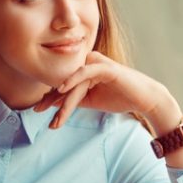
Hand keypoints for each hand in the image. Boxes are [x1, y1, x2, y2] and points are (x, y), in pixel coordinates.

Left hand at [34, 51, 172, 129]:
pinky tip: (62, 89)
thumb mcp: (91, 101)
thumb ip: (74, 99)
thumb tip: (53, 102)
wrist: (145, 99)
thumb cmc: (120, 98)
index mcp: (85, 70)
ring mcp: (97, 63)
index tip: (37, 109)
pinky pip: (85, 72)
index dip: (50, 97)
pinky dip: (73, 79)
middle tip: (37, 111)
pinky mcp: (105, 67)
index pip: (64, 84)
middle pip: (65, 82)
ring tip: (56, 118)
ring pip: (74, 83)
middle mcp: (89, 63)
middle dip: (51, 99)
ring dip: (64, 102)